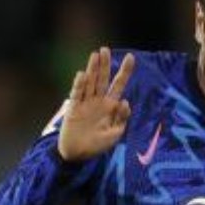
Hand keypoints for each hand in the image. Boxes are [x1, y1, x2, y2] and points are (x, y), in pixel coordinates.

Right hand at [57, 46, 135, 163]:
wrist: (78, 155)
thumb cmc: (98, 145)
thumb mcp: (115, 134)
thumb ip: (122, 119)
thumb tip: (125, 101)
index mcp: (110, 106)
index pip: (118, 85)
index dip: (124, 72)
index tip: (130, 57)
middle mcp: (98, 101)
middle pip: (102, 79)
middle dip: (105, 65)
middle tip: (105, 49)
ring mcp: (85, 103)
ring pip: (90, 82)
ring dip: (92, 69)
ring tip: (95, 55)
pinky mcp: (74, 108)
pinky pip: (77, 94)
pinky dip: (79, 85)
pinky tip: (82, 75)